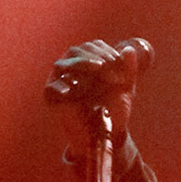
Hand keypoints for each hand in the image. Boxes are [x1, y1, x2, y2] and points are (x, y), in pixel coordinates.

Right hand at [50, 38, 147, 162]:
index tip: (119, 61)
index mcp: (88, 65)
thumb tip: (130, 49)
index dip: (105, 50)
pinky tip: (72, 87)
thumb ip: (128, 70)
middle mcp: (72, 71)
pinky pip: (50, 89)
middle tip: (111, 64)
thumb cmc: (114, 109)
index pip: (91, 47)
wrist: (108, 134)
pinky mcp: (54, 100)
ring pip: (61, 64)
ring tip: (100, 67)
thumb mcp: (124, 89)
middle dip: (95, 55)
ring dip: (82, 63)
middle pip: (75, 51)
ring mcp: (61, 83)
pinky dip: (59, 86)